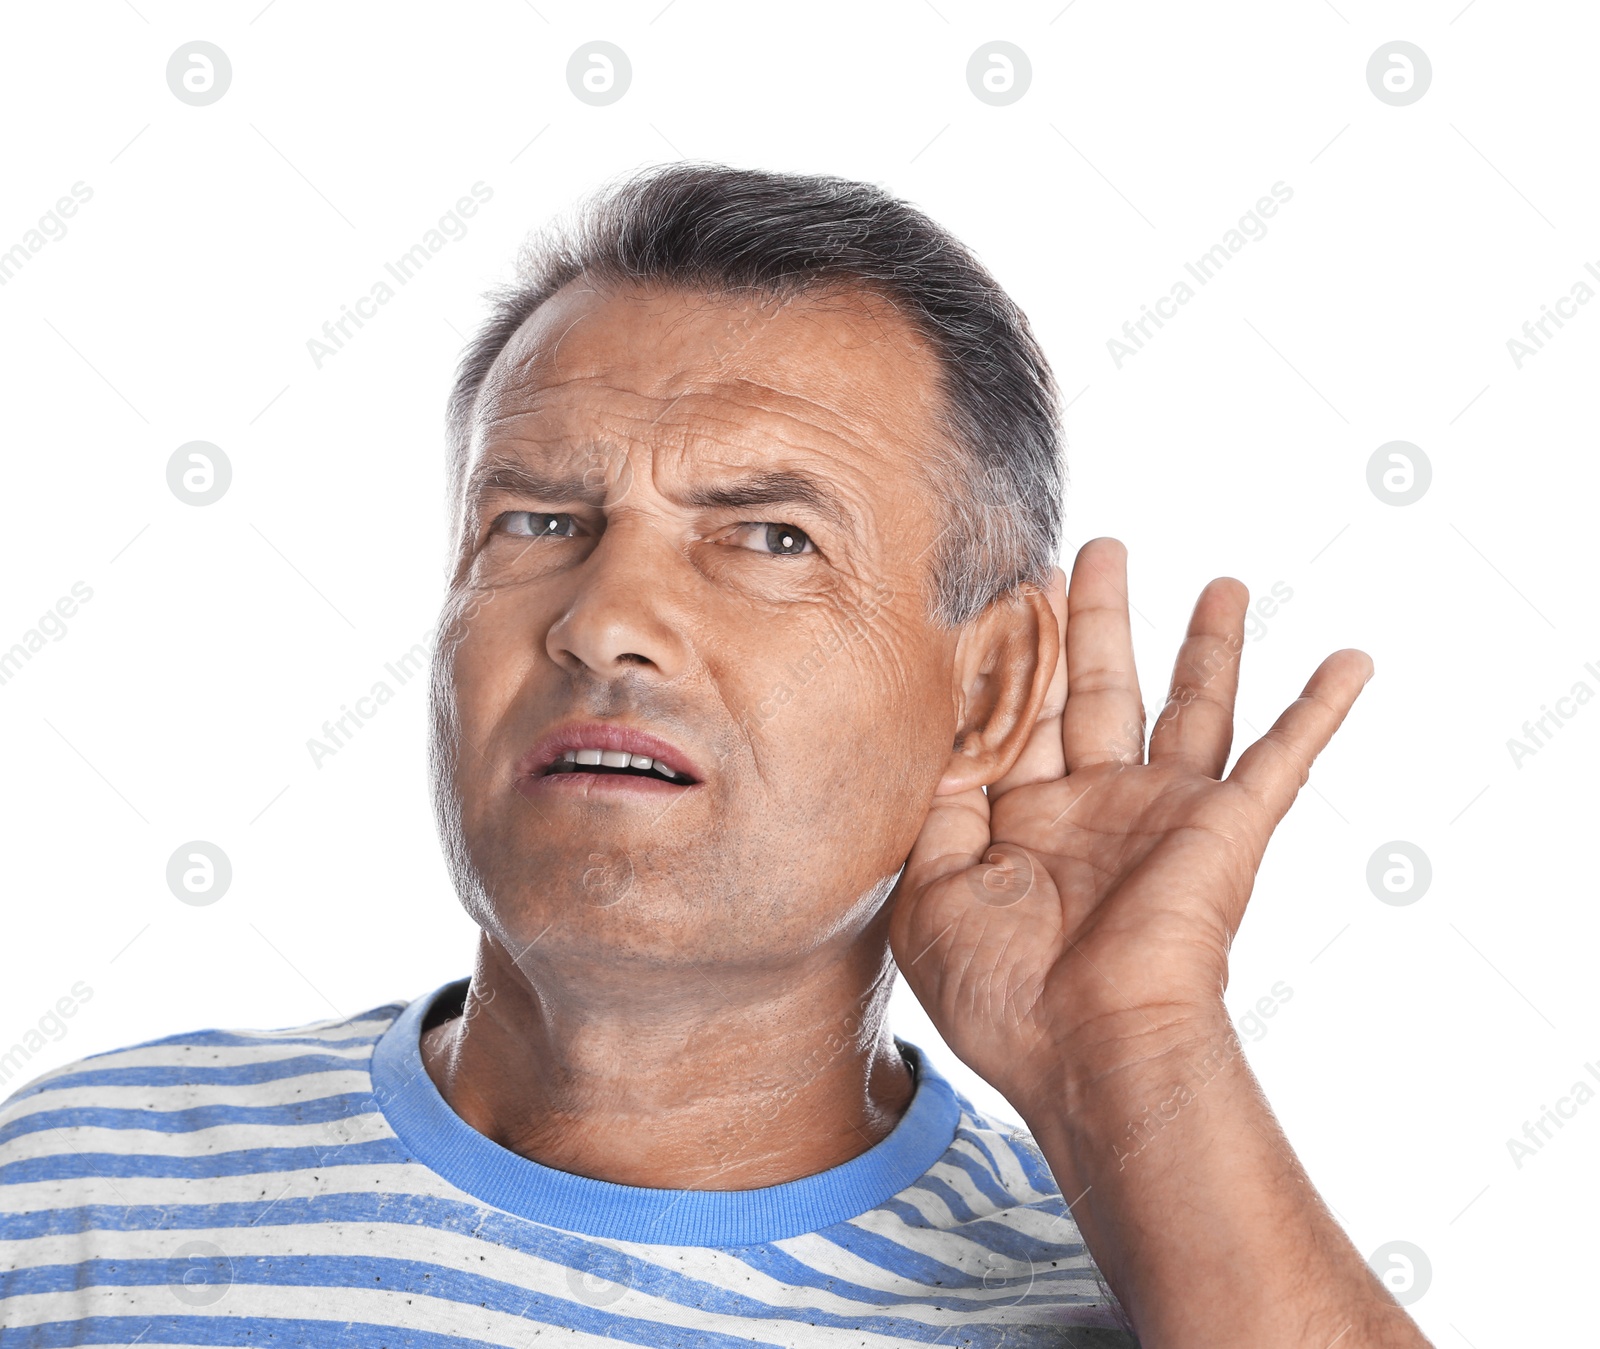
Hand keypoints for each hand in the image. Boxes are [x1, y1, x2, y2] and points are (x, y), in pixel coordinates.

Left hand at [888, 537, 1372, 1111]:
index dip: (1016, 652)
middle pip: (1100, 687)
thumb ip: (940, 807)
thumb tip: (947, 738)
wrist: (1085, 1050)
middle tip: (1094, 549)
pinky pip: (1284, 757)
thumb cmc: (1000, 991)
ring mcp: (1164, 814)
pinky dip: (1320, 709)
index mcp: (1024, 822)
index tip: (1006, 587)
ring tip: (1223, 584)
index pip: (1020, 714)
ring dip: (1209, 644)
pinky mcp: (1226, 828)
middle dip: (1098, 618)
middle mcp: (1096, 808)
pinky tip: (1351, 660)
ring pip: (1192, 704)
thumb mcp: (929, 891)